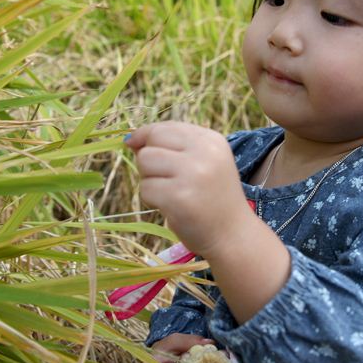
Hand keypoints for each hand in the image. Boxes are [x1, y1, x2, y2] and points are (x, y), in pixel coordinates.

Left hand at [126, 122, 254, 256]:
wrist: (232, 235)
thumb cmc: (212, 198)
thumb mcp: (203, 162)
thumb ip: (172, 146)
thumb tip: (130, 139)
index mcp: (211, 140)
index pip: (165, 128)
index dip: (147, 138)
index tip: (142, 150)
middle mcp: (204, 152)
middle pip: (151, 142)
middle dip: (148, 160)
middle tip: (166, 179)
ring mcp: (192, 174)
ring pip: (144, 162)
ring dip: (149, 179)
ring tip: (171, 193)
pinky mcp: (178, 197)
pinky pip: (145, 188)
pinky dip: (151, 200)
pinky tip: (172, 207)